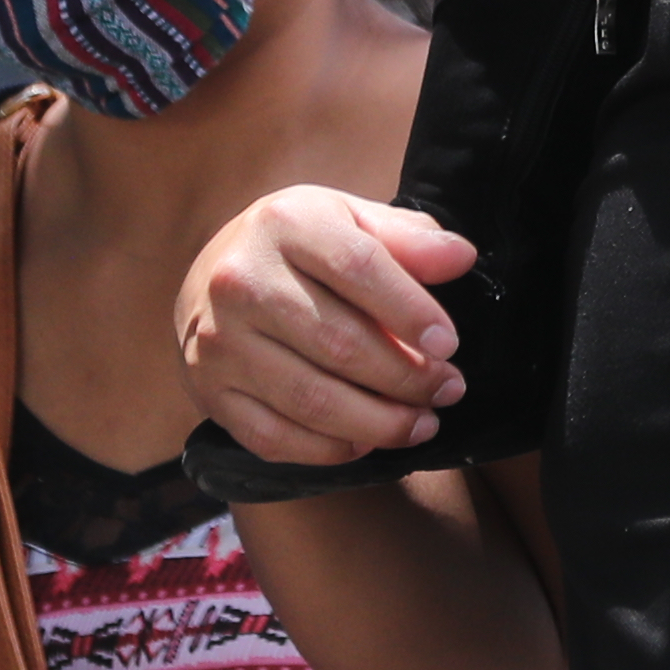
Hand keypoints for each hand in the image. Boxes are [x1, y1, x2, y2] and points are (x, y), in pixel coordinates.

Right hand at [177, 184, 477, 462]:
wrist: (215, 275)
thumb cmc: (300, 247)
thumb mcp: (352, 219)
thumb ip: (408, 238)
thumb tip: (461, 257)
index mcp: (285, 225)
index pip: (359, 268)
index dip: (411, 312)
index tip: (449, 345)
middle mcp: (241, 282)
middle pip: (340, 343)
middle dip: (407, 377)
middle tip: (447, 390)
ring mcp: (218, 342)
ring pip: (311, 400)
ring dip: (379, 423)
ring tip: (421, 423)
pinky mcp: (208, 391)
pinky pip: (274, 438)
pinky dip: (328, 450)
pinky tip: (366, 442)